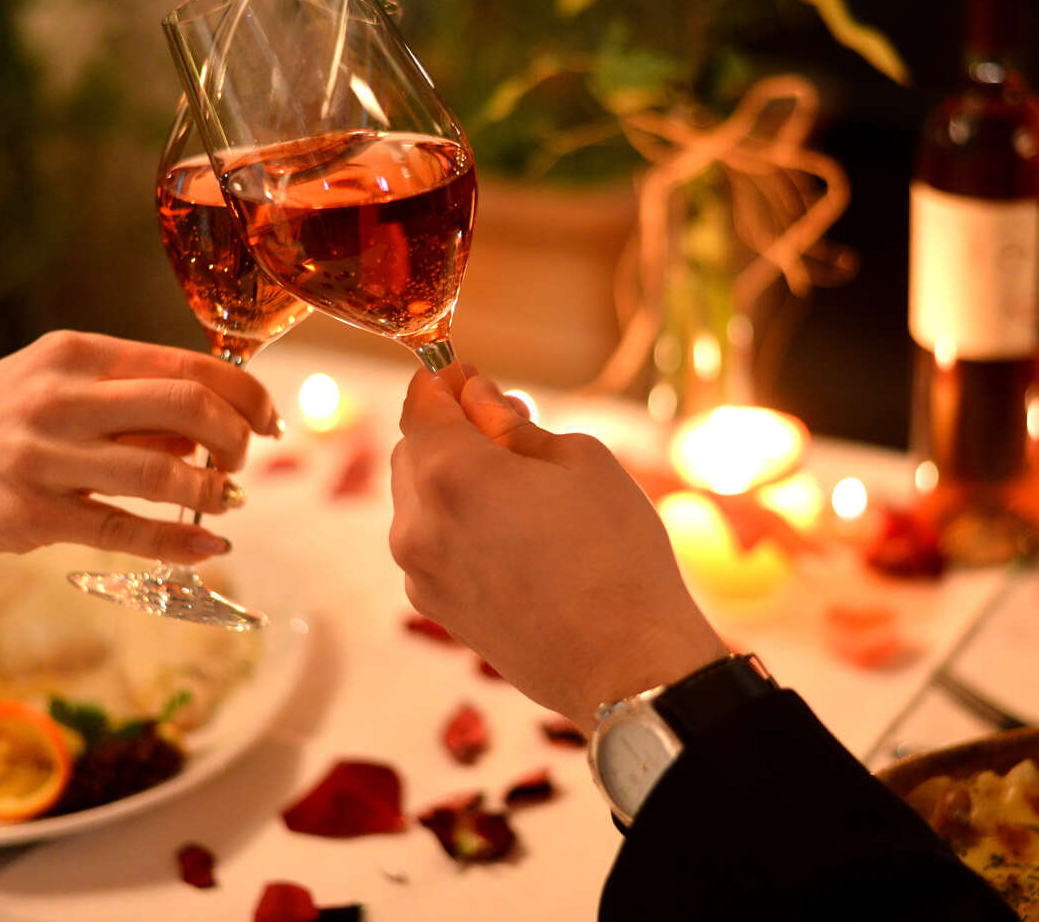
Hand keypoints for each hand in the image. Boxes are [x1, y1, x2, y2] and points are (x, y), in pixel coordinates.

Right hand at [0, 330, 280, 562]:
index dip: (246, 394)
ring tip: (227, 499)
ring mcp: (43, 457)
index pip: (188, 365)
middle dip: (237, 437)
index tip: (270, 419)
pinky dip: (178, 541)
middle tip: (245, 460)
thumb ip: (131, 397)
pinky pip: (125, 529)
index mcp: (77, 354)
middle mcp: (61, 398)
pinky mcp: (30, 515)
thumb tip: (214, 424)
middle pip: (186, 407)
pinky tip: (210, 547)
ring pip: (161, 470)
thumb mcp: (57, 386)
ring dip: (212, 490)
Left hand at [389, 368, 727, 728]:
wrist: (625, 663)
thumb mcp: (580, 461)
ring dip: (451, 479)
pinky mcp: (434, 607)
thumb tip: (479, 400)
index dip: (444, 380)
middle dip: (450, 429)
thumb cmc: (615, 555)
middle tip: (506, 424)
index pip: (420, 403)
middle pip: (412, 450)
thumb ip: (513, 423)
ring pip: (418, 500)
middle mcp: (417, 523)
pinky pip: (431, 544)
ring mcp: (419, 571)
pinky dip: (455, 524)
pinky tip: (511, 535)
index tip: (470, 375)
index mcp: (450, 474)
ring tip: (517, 486)